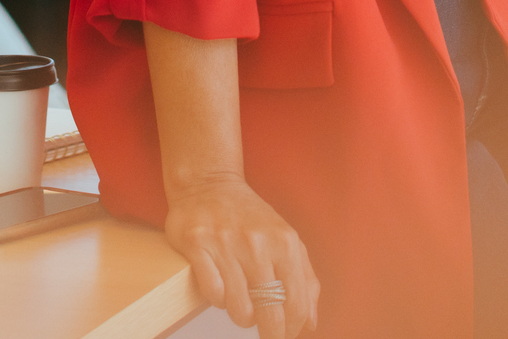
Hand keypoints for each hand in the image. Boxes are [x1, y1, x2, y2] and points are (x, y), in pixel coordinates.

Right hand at [164, 173, 320, 336]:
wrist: (209, 183)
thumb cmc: (250, 219)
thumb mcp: (286, 240)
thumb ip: (304, 280)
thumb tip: (310, 323)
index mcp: (285, 242)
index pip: (296, 303)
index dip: (292, 329)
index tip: (285, 336)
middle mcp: (258, 242)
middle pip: (270, 311)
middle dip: (270, 332)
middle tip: (267, 335)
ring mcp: (226, 243)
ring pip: (239, 308)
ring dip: (241, 314)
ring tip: (240, 301)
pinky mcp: (198, 244)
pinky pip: (213, 293)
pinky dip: (217, 298)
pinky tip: (221, 287)